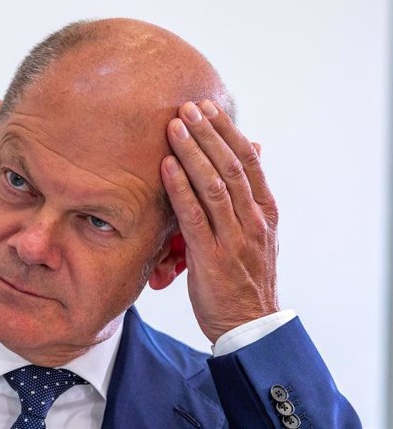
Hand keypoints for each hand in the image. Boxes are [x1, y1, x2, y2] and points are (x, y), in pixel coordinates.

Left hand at [160, 100, 278, 343]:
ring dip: (193, 153)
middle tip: (188, 106)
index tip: (208, 108)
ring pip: (215, 186)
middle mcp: (253, 221)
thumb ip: (251, 196)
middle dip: (208, 133)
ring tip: (175, 126)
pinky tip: (166, 167)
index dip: (227, 132)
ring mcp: (235, 239)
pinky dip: (180, 188)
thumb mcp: (258, 234)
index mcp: (265, 212)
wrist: (249, 325)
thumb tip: (252, 152)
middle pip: (231, 166)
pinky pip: (195, 216)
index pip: (248, 161)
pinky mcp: (212, 258)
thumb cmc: (246, 276)